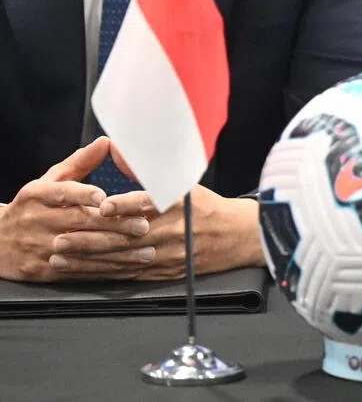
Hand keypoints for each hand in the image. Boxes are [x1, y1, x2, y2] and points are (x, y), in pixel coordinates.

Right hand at [0, 138, 151, 282]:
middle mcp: (37, 221)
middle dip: (113, 226)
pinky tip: (126, 268)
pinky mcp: (43, 271)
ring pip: (82, 250)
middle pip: (78, 223)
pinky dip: (104, 271)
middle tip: (142, 225)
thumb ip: (78, 163)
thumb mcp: (47, 181)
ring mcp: (39, 248)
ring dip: (115, 252)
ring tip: (143, 250)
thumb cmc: (29, 207)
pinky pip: (77, 271)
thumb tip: (106, 142)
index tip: (106, 198)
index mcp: (37, 196)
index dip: (84, 194)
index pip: (62, 193)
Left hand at [52, 184, 264, 280]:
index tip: (102, 205)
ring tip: (61, 256)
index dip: (126, 205)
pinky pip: (127, 275)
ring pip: (121, 259)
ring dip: (88, 259)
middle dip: (91, 239)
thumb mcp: (187, 182)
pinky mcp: (162, 273)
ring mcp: (166, 255)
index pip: (150, 203)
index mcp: (179, 205)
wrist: (235, 237)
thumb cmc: (206, 206)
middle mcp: (171, 231)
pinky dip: (102, 273)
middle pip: (126, 237)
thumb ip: (152, 171)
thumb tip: (122, 151)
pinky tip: (81, 271)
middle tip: (61, 237)